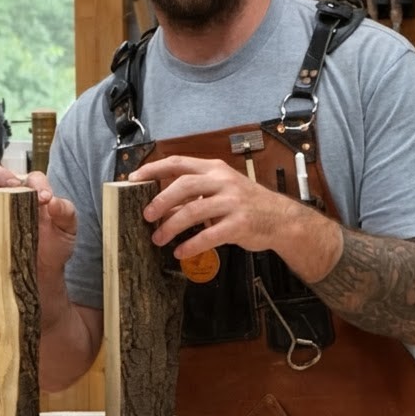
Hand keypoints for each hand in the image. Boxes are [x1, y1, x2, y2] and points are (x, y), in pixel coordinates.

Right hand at [0, 164, 78, 276]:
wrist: (44, 272)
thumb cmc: (55, 245)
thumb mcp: (68, 228)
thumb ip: (66, 211)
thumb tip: (53, 201)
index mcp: (30, 190)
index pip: (29, 177)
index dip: (36, 183)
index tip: (45, 199)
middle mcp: (7, 196)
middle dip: (0, 174)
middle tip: (12, 186)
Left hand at [128, 154, 309, 260]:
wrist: (281, 219)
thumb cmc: (246, 204)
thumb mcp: (221, 191)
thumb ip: (194, 195)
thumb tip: (160, 206)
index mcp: (215, 169)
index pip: (178, 163)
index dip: (153, 169)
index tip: (133, 179)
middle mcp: (223, 182)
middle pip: (184, 185)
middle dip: (161, 201)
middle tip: (146, 216)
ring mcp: (232, 202)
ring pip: (193, 211)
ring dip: (171, 226)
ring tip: (158, 239)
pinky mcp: (239, 224)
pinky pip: (209, 235)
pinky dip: (191, 245)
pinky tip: (180, 252)